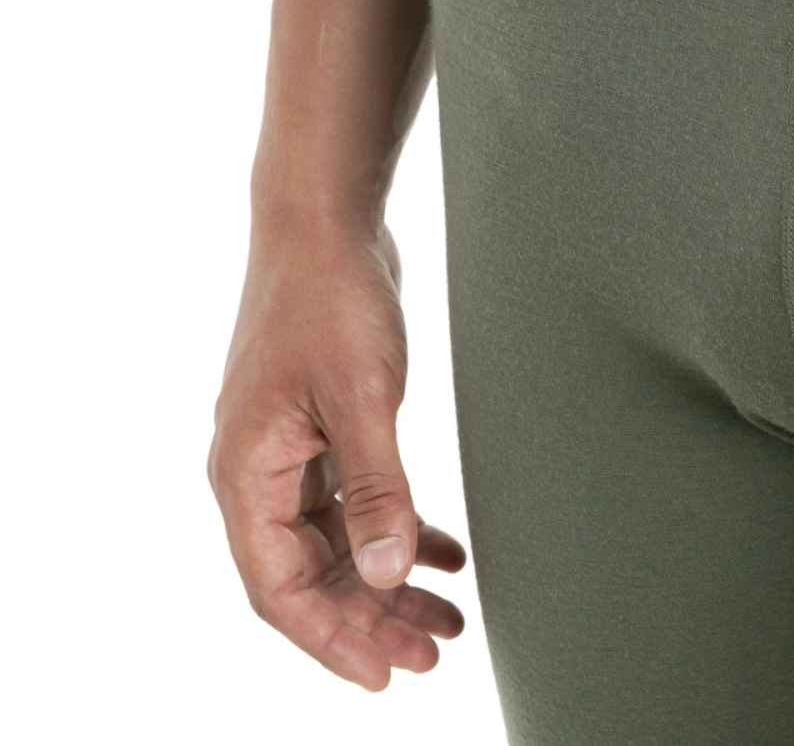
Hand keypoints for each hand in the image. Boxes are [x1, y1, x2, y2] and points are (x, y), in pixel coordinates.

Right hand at [209, 223, 465, 689]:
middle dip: (370, 616)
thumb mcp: (362, 397)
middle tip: (433, 649)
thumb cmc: (332, 298)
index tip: (386, 673)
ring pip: (335, 538)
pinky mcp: (321, 421)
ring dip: (388, 575)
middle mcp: (258, 468)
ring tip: (446, 612)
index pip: (280, 588)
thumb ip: (375, 487)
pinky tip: (442, 546)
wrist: (326, 220)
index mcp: (247, 472)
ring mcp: (288, 445)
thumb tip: (383, 572)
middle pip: (310, 572)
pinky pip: (352, 496)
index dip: (332, 638)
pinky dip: (396, 522)